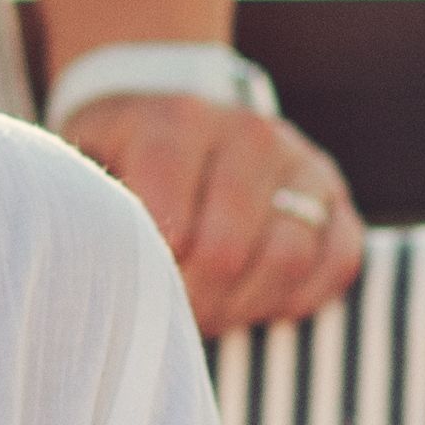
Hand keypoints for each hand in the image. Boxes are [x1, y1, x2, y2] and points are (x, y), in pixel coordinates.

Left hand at [54, 93, 368, 339]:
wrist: (167, 103)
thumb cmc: (117, 153)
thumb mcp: (85, 163)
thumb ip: (91, 212)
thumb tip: (94, 282)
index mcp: (178, 122)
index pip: (173, 227)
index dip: (155, 281)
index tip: (136, 297)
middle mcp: (248, 133)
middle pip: (228, 251)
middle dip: (197, 304)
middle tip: (173, 320)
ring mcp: (300, 161)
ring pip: (288, 259)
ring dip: (245, 306)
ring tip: (210, 313)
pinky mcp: (334, 192)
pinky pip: (339, 259)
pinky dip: (300, 296)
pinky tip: (258, 301)